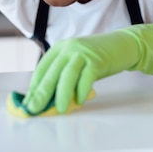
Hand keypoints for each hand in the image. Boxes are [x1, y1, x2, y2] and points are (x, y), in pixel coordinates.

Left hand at [21, 22, 152, 114]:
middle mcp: (69, 47)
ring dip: (62, 94)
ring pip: (67, 75)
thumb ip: (62, 77)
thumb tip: (48, 100)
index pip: (41, 69)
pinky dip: (82, 90)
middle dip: (42, 93)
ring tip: (60, 109)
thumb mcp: (76, 63)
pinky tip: (80, 100)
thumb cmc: (96, 57)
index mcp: (59, 48)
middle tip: (35, 109)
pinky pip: (86, 77)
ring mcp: (83, 52)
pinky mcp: (97, 59)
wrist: (122, 44)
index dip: (34, 87)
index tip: (30, 102)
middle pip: (51, 73)